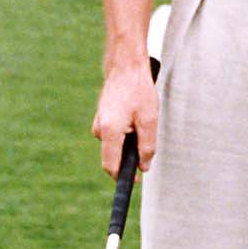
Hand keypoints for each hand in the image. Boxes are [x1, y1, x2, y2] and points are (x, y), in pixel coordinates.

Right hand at [92, 62, 158, 178]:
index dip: (122, 177)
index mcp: (109, 132)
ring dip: (129, 141)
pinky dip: (125, 131)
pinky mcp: (101, 118)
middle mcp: (99, 129)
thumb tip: (143, 166)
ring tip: (141, 121)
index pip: (111, 166)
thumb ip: (147, 146)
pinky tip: (134, 115)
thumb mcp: (149, 120)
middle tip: (145, 137)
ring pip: (115, 144)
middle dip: (129, 155)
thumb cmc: (138, 90)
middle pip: (114, 156)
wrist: (125, 66)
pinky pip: (114, 134)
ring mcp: (98, 123)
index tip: (134, 182)